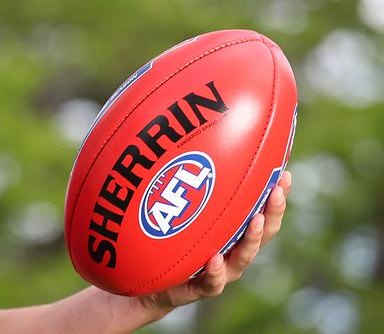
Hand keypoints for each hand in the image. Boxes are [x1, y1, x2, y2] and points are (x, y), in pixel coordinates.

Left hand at [140, 170, 292, 313]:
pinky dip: (214, 271)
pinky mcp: (201, 288)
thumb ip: (190, 188)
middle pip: (262, 233)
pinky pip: (211, 282)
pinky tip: (214, 258)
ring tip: (255, 220)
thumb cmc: (170, 241)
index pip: (262, 212)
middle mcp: (234, 252)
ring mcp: (221, 271)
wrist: (152, 282)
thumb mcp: (181, 211)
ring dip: (252, 238)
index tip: (284, 175)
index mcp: (234, 233)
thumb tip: (192, 148)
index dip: (276, 197)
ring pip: (243, 257)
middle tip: (277, 192)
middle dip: (272, 212)